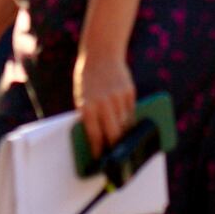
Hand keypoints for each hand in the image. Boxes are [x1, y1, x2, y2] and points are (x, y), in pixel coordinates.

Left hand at [72, 39, 138, 162]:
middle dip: (115, 147)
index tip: (101, 159)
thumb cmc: (87, 79)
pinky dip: (129, 119)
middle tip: (116, 156)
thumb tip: (99, 137)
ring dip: (125, 134)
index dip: (98, 150)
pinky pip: (131, 112)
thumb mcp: (82, 98)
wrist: (101, 54)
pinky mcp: (129, 92)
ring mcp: (118, 98)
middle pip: (114, 134)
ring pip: (125, 124)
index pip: (95, 135)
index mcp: (88, 107)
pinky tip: (129, 125)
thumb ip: (89, 115)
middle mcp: (104, 104)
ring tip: (125, 144)